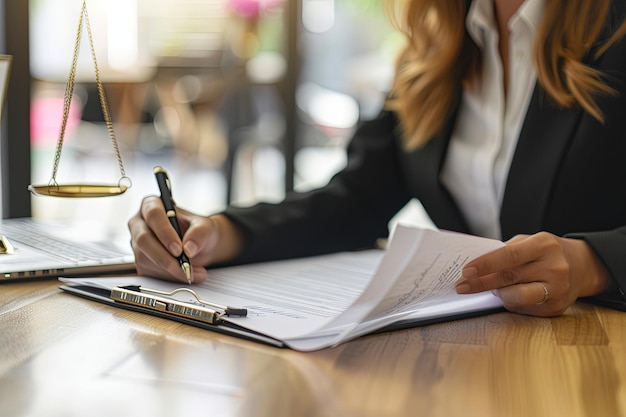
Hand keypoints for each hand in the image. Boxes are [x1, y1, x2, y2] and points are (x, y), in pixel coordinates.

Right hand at [128, 196, 243, 282]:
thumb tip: (188, 248)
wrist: (200, 246)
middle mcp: (140, 223)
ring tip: (193, 272)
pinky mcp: (141, 260)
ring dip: (170, 270)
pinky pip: (149, 271)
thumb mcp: (206, 227)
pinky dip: (169, 276)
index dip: (164, 232)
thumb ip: (199, 234)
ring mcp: (138, 243)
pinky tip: (184, 274)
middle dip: (165, 257)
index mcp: (152, 205)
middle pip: (144, 239)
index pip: (153, 214)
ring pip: (145, 258)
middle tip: (185, 266)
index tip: (179, 248)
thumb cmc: (199, 230)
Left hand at [455, 232, 611, 316]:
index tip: (466, 271)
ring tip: (491, 289)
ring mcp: (557, 290)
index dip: (485, 264)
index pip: (509, 255)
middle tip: (462, 286)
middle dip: (481, 283)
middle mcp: (553, 267)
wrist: (581, 266)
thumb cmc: (546, 252)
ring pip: (516, 297)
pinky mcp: (556, 308)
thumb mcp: (529, 242)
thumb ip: (505, 252)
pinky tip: (508, 296)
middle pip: (509, 278)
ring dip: (497, 295)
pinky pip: (523, 309)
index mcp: (543, 245)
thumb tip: (475, 267)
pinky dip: (510, 303)